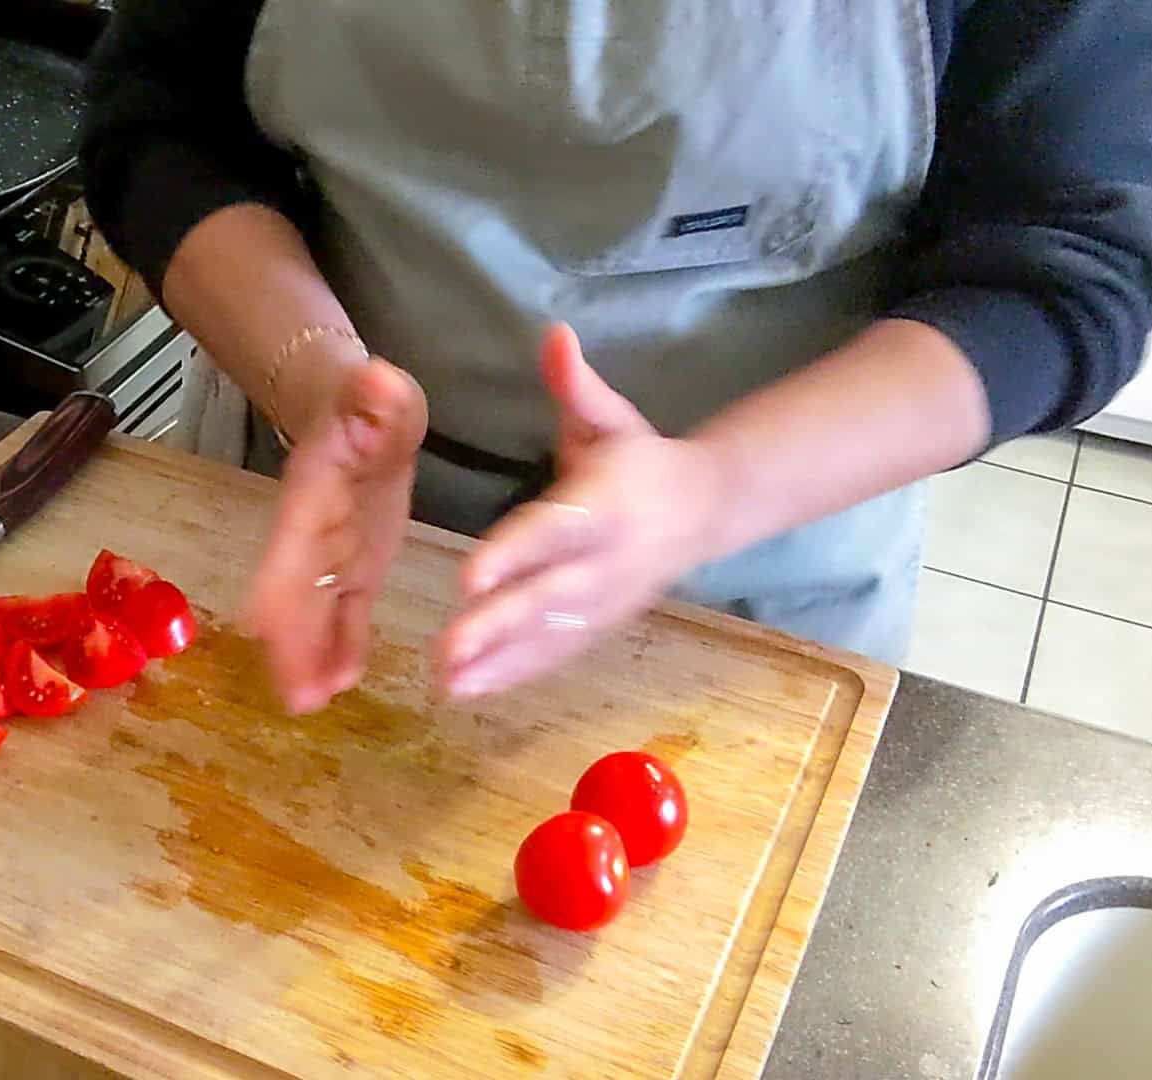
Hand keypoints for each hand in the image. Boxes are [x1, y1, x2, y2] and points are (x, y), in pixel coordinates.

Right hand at [243, 358, 427, 713]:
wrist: (357, 408)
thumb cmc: (366, 401)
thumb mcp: (377, 393)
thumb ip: (376, 394)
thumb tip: (378, 380)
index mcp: (314, 491)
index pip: (289, 541)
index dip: (276, 583)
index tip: (261, 626)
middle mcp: (314, 532)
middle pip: (296, 592)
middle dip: (292, 644)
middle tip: (294, 698)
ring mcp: (334, 555)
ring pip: (317, 612)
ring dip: (311, 657)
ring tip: (310, 703)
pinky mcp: (358, 569)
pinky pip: (348, 612)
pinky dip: (343, 647)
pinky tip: (342, 683)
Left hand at [438, 324, 722, 698]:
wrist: (706, 509)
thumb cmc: (640, 458)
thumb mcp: (611, 416)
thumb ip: (576, 384)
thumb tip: (554, 334)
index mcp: (605, 504)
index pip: (554, 532)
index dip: (514, 554)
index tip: (469, 577)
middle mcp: (605, 561)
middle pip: (547, 599)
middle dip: (496, 626)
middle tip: (444, 650)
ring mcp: (604, 602)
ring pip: (547, 638)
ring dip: (497, 662)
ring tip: (444, 683)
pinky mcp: (599, 627)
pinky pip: (554, 655)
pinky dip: (513, 675)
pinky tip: (467, 690)